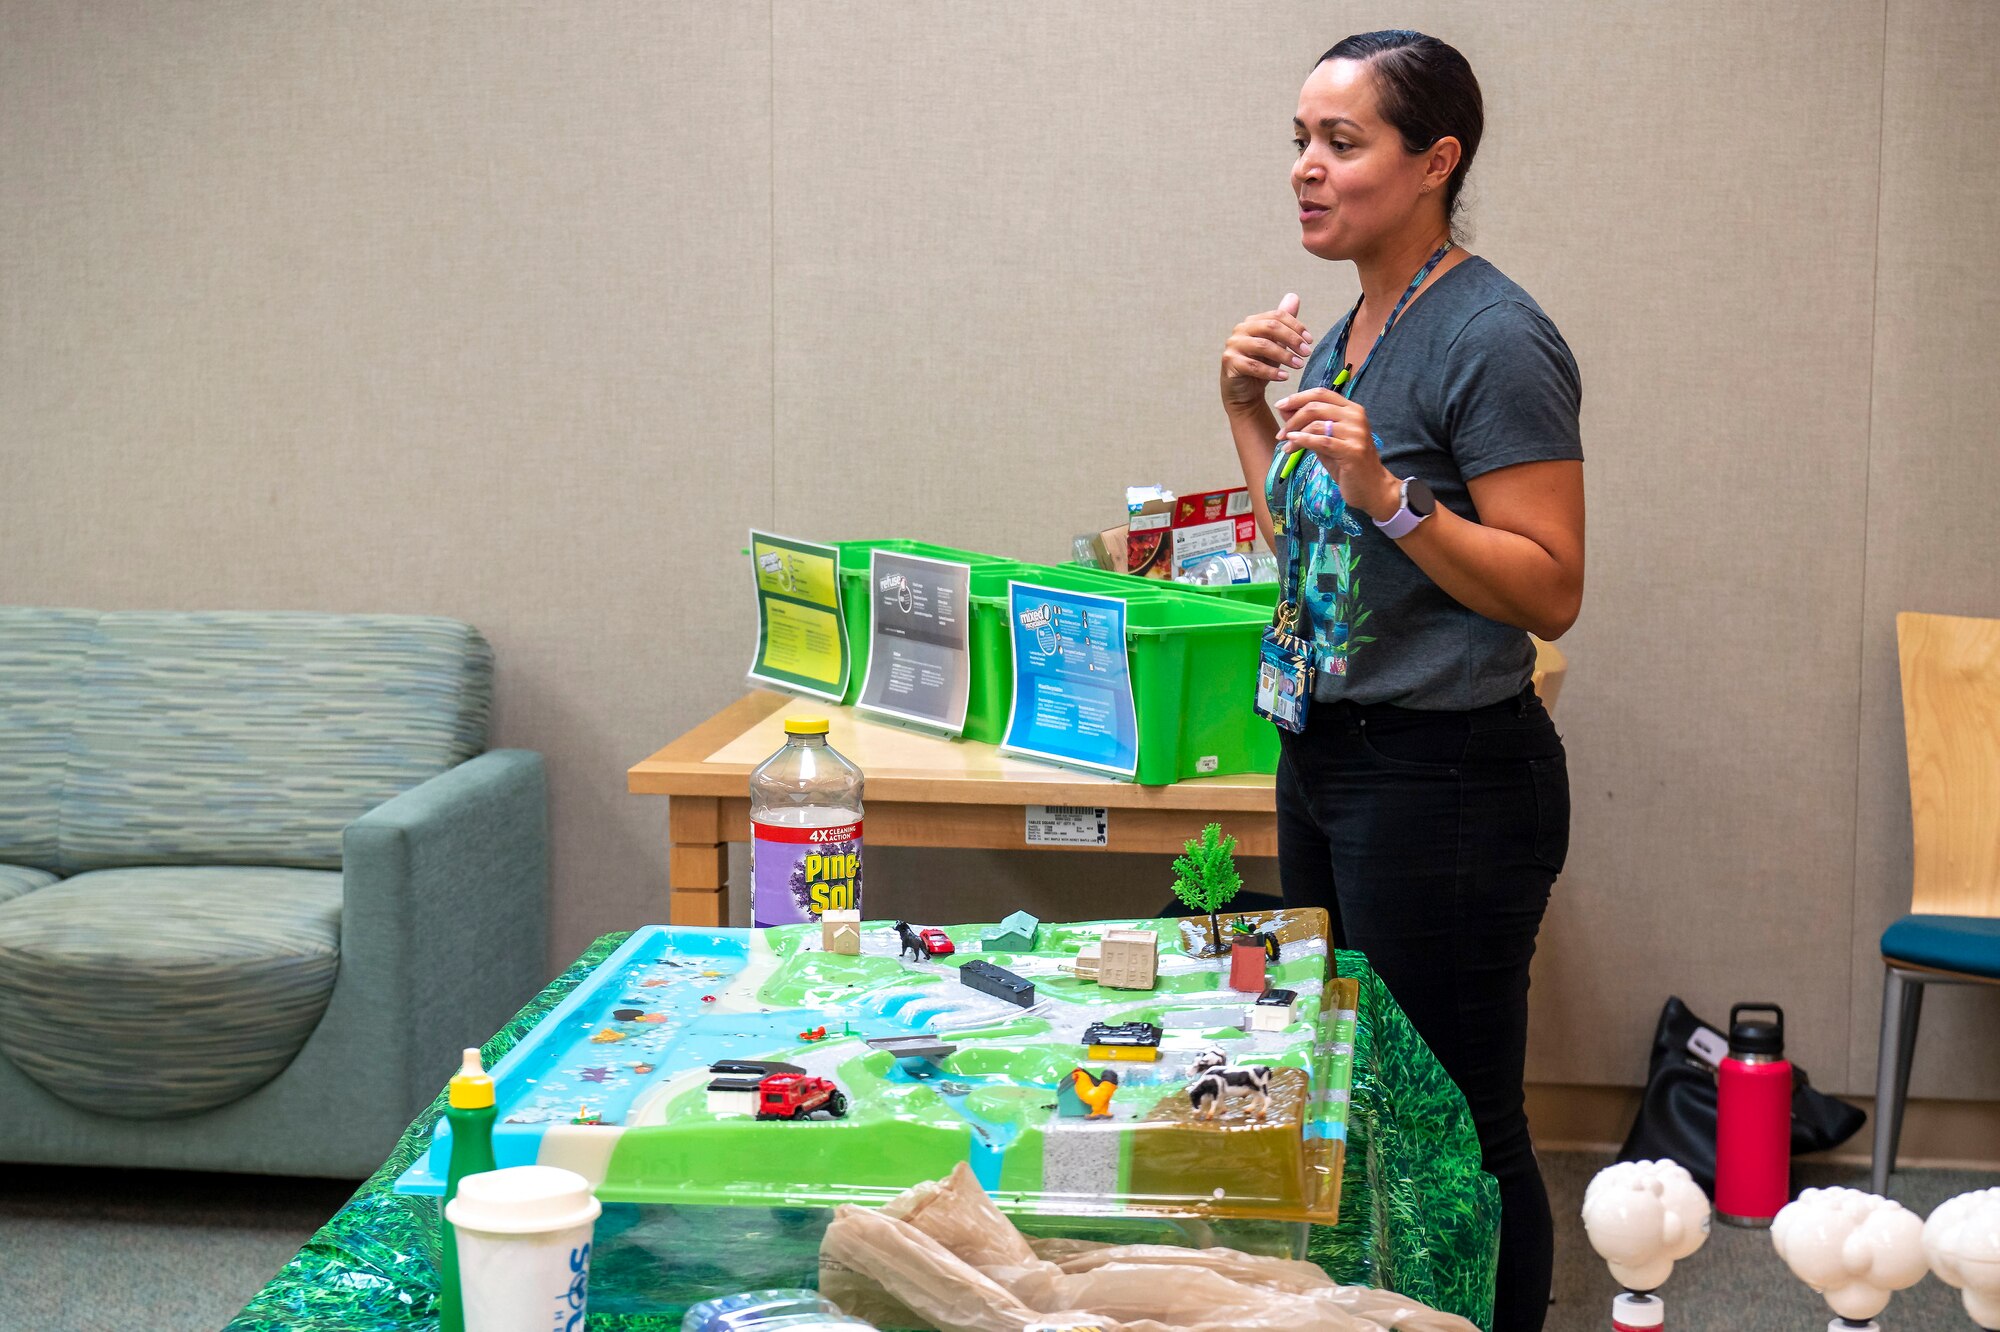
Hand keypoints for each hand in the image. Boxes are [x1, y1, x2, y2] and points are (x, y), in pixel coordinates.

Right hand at [1220, 293, 1312, 412]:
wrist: (1244, 391)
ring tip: (1299, 365)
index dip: (1296, 326)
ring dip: (1285, 356)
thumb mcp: (1276, 343)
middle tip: (1307, 353)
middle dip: (1292, 339)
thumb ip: (1284, 322)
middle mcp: (1240, 330)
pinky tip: (1284, 377)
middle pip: (1271, 326)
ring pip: (1263, 346)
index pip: (1277, 316)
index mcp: (1252, 322)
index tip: (1310, 341)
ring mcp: (1233, 345)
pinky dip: (1272, 372)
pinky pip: (1254, 365)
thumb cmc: (1261, 365)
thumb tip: (1293, 297)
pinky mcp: (1230, 362)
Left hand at [1272, 389, 1402, 522]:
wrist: (1372, 488)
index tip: (1279, 405)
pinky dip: (1303, 441)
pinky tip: (1292, 445)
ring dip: (1295, 434)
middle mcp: (1356, 416)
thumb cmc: (1347, 464)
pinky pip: (1322, 441)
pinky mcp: (1353, 450)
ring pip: (1316, 424)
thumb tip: (1284, 409)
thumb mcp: (1325, 441)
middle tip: (1280, 433)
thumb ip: (1309, 425)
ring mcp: (1356, 432)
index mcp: (1351, 409)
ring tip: (1286, 447)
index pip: (1321, 393)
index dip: (1298, 397)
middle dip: (1293, 418)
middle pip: (1316, 406)